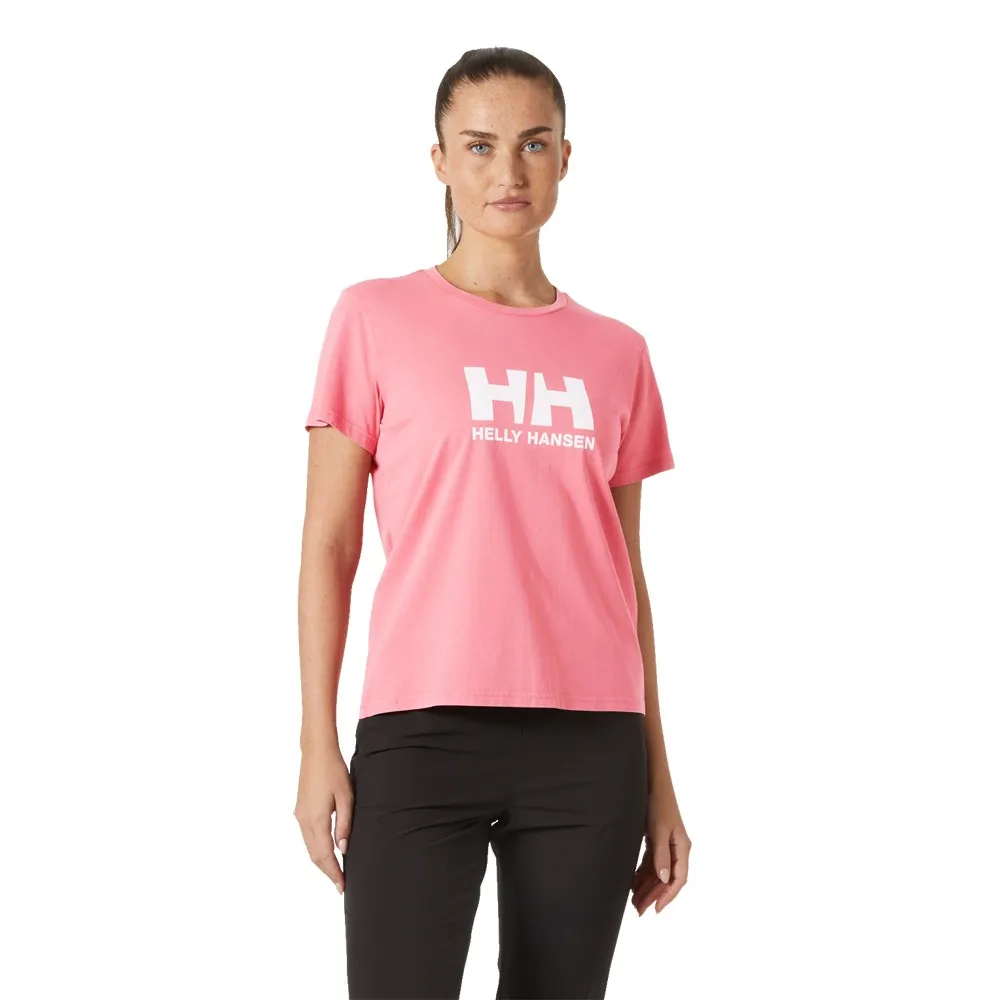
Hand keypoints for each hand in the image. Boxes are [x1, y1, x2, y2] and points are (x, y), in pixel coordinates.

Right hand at [293, 741, 353, 893]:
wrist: (316, 751)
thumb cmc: (334, 771)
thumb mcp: (346, 797)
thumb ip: (344, 824)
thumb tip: (343, 849)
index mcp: (315, 819)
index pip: (324, 855)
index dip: (333, 872)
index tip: (342, 885)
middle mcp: (304, 821)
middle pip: (314, 855)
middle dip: (327, 871)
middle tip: (340, 884)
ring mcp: (300, 815)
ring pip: (309, 847)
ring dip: (321, 861)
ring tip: (335, 872)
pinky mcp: (300, 810)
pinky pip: (307, 836)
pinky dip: (316, 848)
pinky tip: (327, 851)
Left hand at [631, 788, 690, 915]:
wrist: (652, 782)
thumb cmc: (658, 803)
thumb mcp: (658, 830)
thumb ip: (661, 855)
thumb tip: (664, 880)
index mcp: (682, 847)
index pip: (678, 879)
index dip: (668, 896)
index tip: (656, 909)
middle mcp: (677, 848)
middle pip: (667, 879)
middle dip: (654, 895)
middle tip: (638, 909)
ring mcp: (667, 845)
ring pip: (658, 873)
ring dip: (647, 887)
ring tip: (634, 901)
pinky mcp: (657, 840)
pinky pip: (651, 863)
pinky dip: (642, 874)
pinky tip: (633, 883)